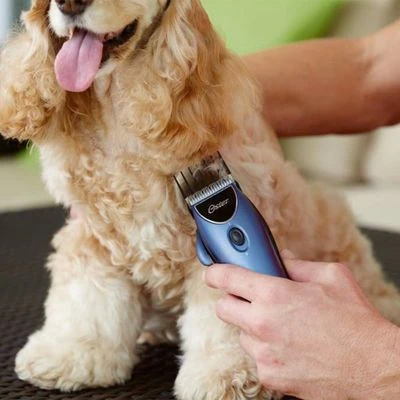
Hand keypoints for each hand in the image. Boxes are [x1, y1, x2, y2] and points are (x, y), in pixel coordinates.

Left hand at [204, 254, 399, 399]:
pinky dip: (266, 350)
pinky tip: (288, 346)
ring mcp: (264, 352)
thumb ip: (298, 265)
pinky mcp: (269, 375)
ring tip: (281, 327)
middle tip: (252, 300)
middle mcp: (262, 323)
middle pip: (223, 308)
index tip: (212, 273)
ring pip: (240, 333)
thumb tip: (281, 257)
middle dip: (234, 301)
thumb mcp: (331, 277)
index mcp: (274, 294)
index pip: (227, 278)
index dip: (215, 272)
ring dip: (252, 327)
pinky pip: (256, 356)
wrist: (373, 367)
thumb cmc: (355, 321)